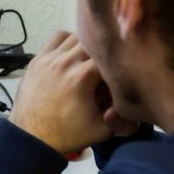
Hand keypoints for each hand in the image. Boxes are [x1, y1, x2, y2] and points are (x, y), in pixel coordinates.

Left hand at [9, 31, 131, 153]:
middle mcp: (65, 63)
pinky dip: (67, 42)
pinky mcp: (37, 60)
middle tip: (107, 64)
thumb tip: (141, 105)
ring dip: (86, 45)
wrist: (33, 137)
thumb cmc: (67, 134)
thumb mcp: (102, 130)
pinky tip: (71, 55)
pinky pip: (56, 38)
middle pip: (94, 41)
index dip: (118, 62)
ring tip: (90, 60)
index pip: (110, 55)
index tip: (120, 70)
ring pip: (75, 35)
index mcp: (82, 77)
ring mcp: (48, 59)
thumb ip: (125, 116)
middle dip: (103, 52)